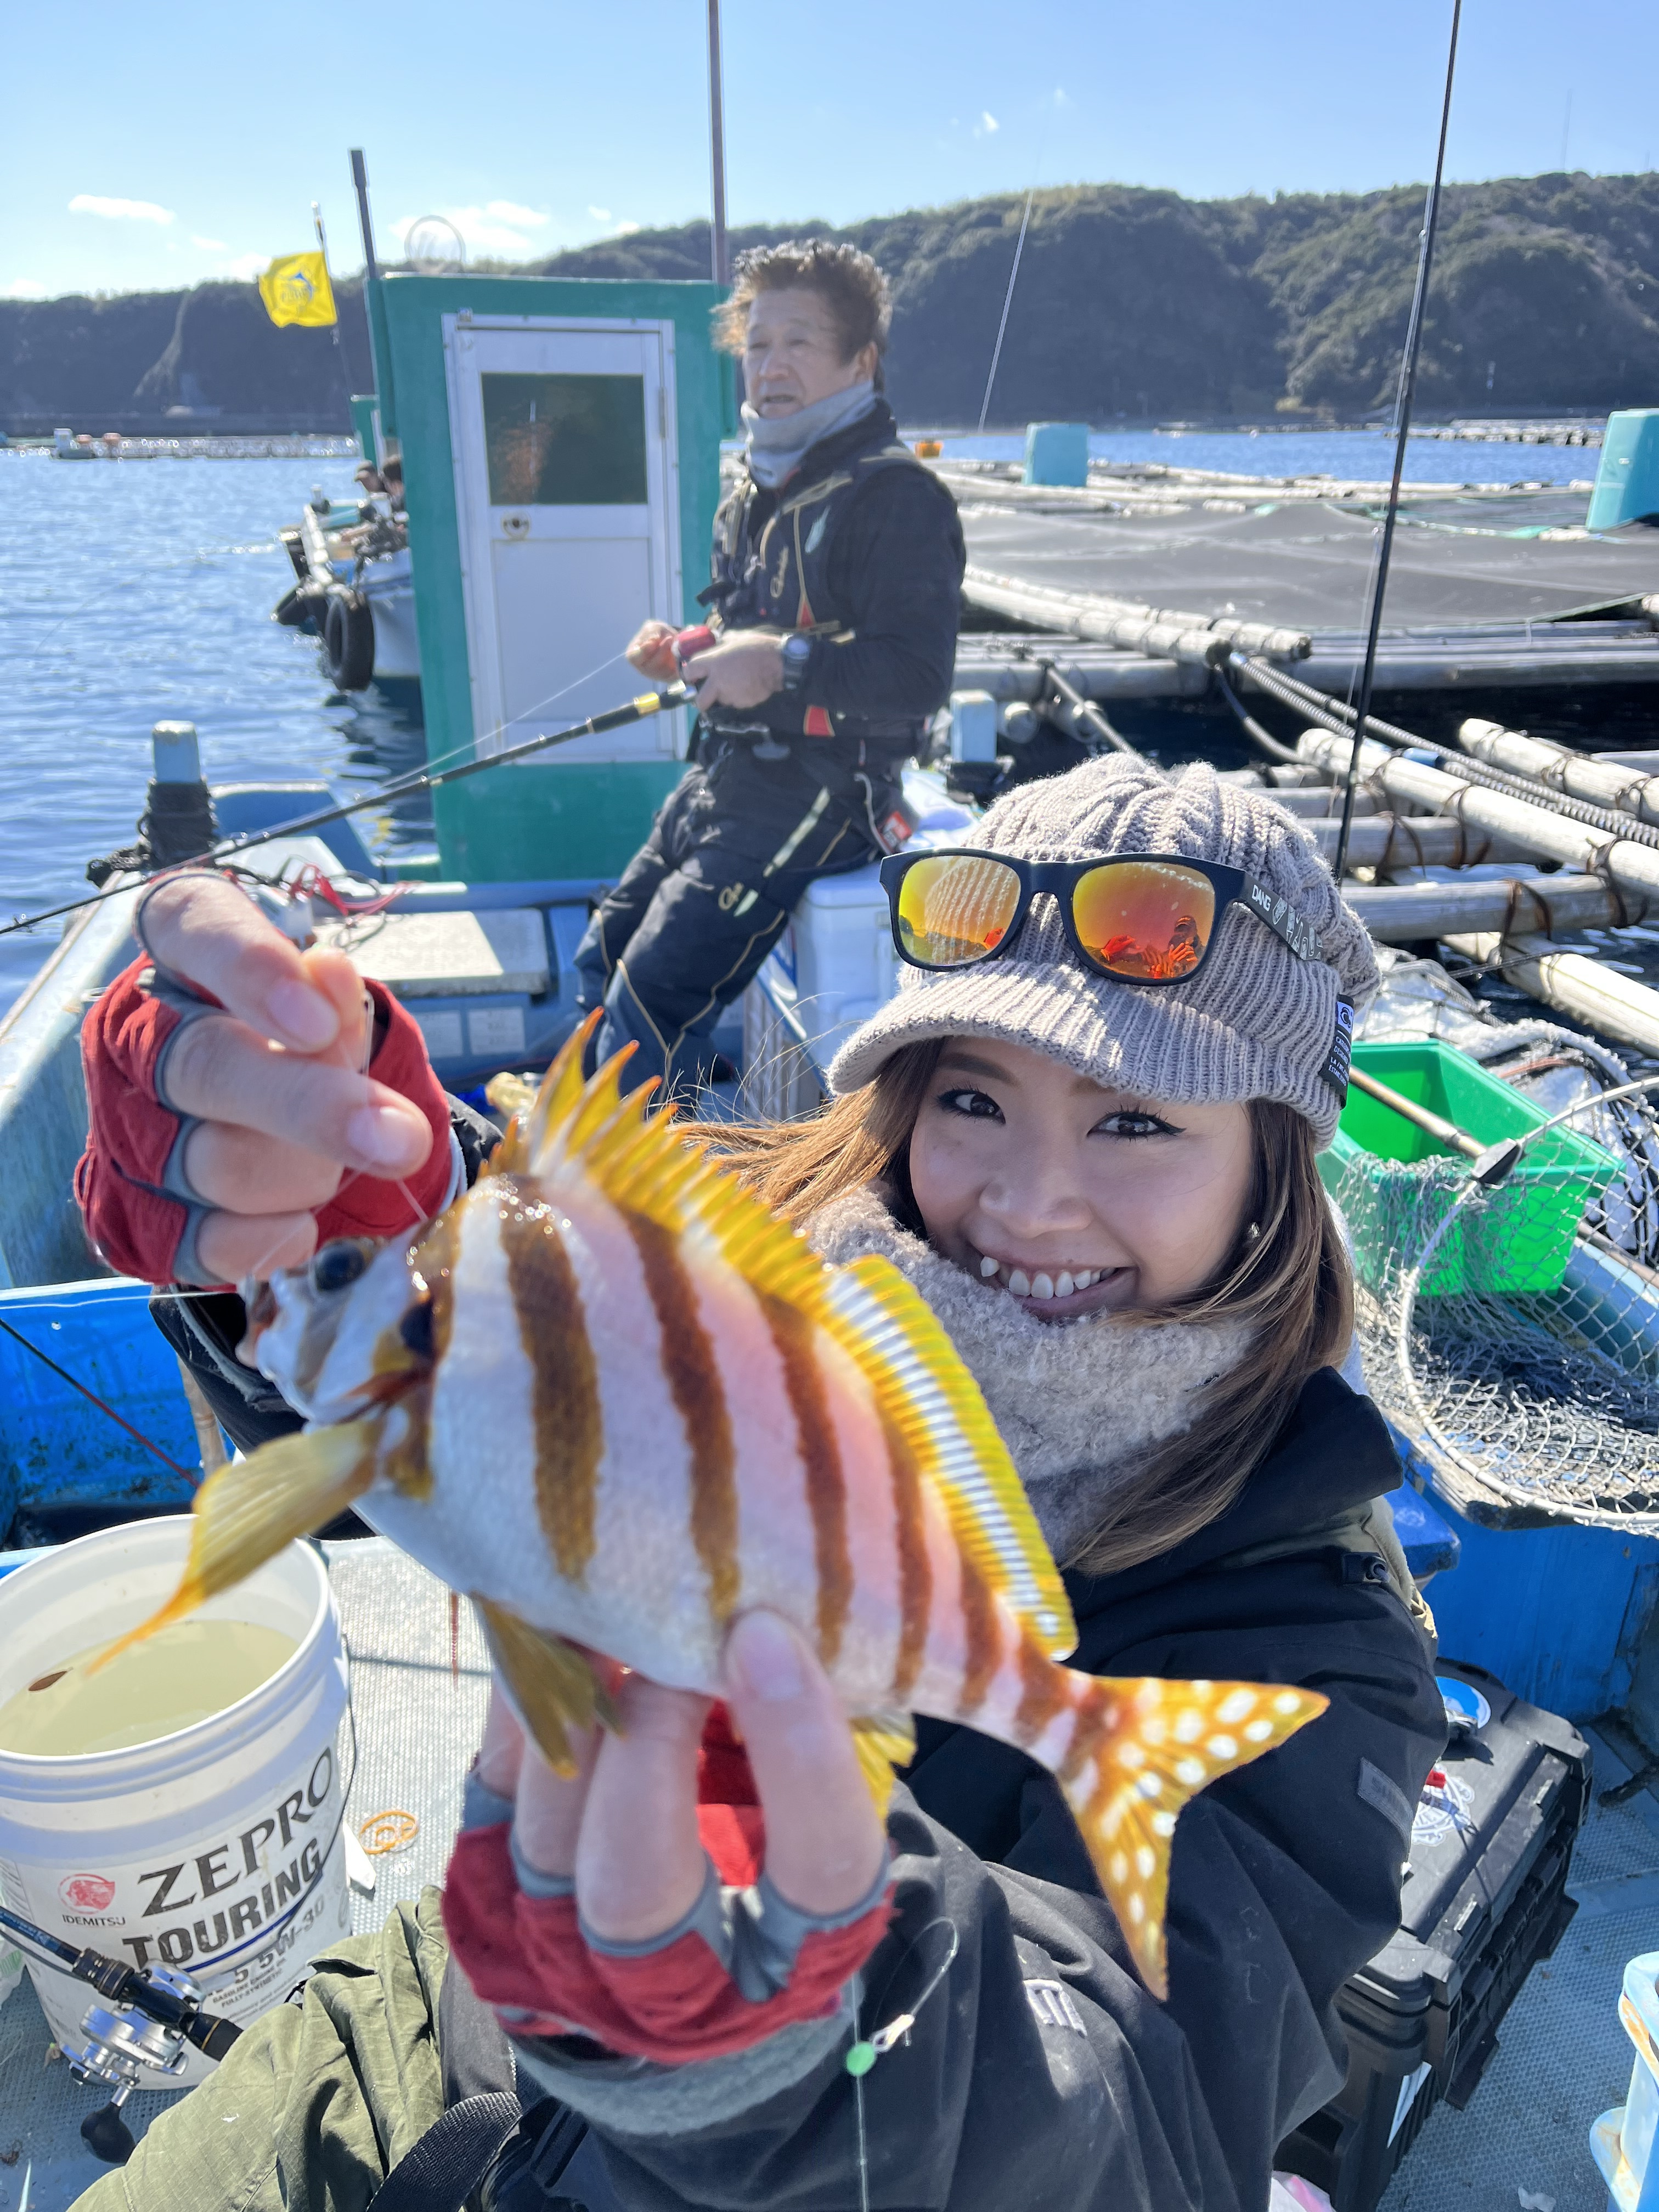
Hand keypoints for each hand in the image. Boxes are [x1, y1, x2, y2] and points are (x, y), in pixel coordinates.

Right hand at [138, 874, 433, 1281]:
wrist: (266, 1128)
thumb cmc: (297, 1042)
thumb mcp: (326, 1008)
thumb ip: (331, 1000)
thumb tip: (330, 976)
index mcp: (178, 952)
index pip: (196, 930)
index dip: (251, 971)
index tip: (318, 1022)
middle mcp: (133, 1035)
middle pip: (207, 1067)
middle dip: (310, 1107)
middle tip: (400, 1140)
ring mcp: (125, 1128)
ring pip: (220, 1161)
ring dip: (309, 1172)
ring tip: (335, 1165)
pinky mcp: (132, 1214)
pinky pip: (211, 1240)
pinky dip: (276, 1235)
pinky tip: (305, 1220)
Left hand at [485, 1611, 885, 1941]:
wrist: (674, 1939)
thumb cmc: (777, 1832)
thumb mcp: (835, 1795)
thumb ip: (823, 1727)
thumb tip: (785, 1607)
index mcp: (800, 1953)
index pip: (819, 1869)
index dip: (802, 1754)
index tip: (771, 1635)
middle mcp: (671, 1980)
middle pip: (640, 1886)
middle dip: (650, 1743)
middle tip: (665, 1632)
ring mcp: (560, 1947)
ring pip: (546, 1843)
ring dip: (571, 1715)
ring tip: (593, 1610)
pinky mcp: (488, 1891)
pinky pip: (493, 1793)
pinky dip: (517, 1704)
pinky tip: (543, 1627)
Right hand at [626, 619, 679, 682]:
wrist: (673, 641)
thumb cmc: (658, 634)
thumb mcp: (653, 627)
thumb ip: (651, 632)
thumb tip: (653, 639)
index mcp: (634, 656)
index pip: (634, 658)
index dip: (645, 650)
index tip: (654, 641)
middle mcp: (643, 669)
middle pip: (652, 666)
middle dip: (662, 651)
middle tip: (670, 638)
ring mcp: (656, 676)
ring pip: (664, 671)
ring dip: (671, 655)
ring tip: (674, 644)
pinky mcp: (669, 679)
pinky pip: (674, 674)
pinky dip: (678, 662)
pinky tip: (678, 653)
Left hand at [682, 631, 785, 712]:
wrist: (779, 663)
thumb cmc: (757, 647)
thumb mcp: (735, 638)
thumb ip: (721, 644)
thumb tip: (717, 645)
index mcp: (713, 662)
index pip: (690, 672)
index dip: (689, 675)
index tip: (693, 676)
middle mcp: (718, 681)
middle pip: (700, 701)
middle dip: (701, 700)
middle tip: (707, 695)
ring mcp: (731, 694)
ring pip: (721, 701)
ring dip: (725, 696)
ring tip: (738, 684)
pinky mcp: (743, 703)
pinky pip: (737, 703)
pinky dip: (740, 697)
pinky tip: (748, 687)